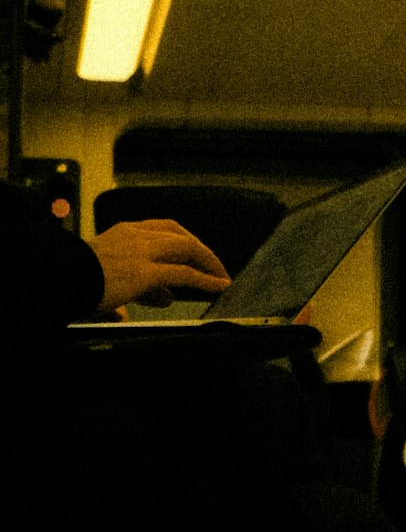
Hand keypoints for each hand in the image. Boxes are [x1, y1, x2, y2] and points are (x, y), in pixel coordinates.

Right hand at [87, 220, 230, 313]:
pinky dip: (206, 280)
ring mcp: (142, 251)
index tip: (192, 255)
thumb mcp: (105, 278)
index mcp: (123, 232)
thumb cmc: (74, 281)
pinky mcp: (146, 272)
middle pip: (179, 235)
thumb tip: (154, 302)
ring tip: (221, 278)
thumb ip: (131, 288)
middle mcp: (135, 236)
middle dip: (200, 251)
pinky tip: (219, 286)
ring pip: (187, 249)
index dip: (182, 241)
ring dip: (208, 263)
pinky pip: (185, 274)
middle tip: (214, 268)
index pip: (161, 229)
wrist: (58, 280)